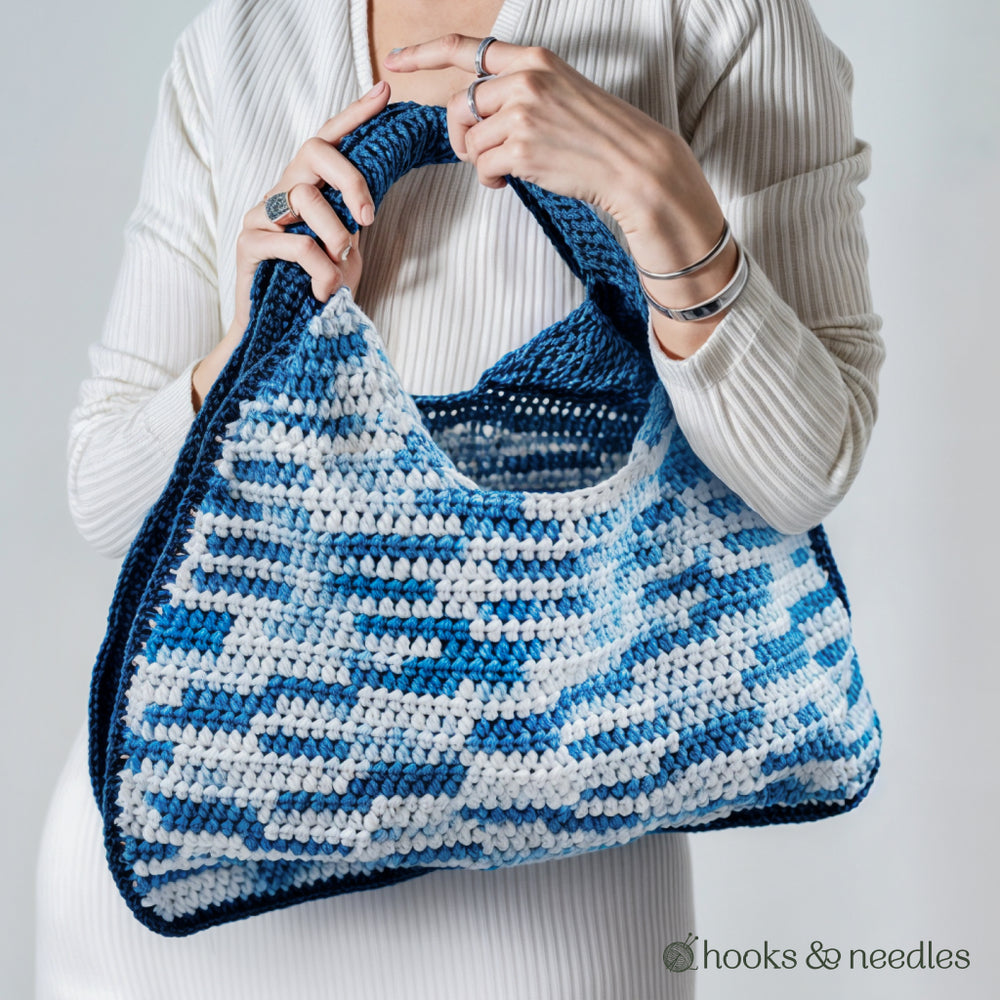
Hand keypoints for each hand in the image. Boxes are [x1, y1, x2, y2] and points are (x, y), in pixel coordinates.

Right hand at [192, 80, 391, 410]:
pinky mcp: (248, 244)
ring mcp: (259, 216)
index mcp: (305, 189)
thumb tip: (368, 201)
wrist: (282, 337)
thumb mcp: (347, 250)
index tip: (385, 93)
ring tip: (341, 270)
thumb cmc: (318, 293)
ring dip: (335, 236)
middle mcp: (279, 193)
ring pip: (305, 198)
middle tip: (368, 218)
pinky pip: (294, 242)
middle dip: (348, 179)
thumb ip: (352, 219)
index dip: (353, 115)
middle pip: (311, 151)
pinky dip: (319, 267)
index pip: (326, 140)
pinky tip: (324, 291)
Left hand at [383, 35, 721, 243]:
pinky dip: (490, 179)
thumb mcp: (562, 92)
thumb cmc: (598, 136)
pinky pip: (482, 166)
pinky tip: (510, 180)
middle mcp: (525, 79)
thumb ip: (519, 90)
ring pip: (470, 140)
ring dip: (479, 161)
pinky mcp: (522, 149)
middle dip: (459, 135)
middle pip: (459, 105)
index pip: (467, 48)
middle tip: (477, 153)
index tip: (395, 59)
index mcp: (534, 59)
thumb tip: (476, 110)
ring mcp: (523, 113)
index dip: (424, 53)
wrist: (632, 165)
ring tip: (505, 169)